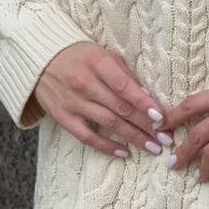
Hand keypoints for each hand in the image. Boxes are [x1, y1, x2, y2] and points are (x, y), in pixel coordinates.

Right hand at [33, 42, 170, 159]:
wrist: (42, 58)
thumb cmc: (81, 55)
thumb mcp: (104, 55)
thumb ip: (125, 74)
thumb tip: (147, 95)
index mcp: (98, 64)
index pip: (125, 87)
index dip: (145, 103)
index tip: (162, 118)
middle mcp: (86, 84)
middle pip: (121, 108)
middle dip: (146, 125)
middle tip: (166, 138)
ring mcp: (73, 102)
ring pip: (108, 123)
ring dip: (133, 137)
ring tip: (152, 147)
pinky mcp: (63, 117)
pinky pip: (87, 136)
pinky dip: (106, 146)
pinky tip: (124, 153)